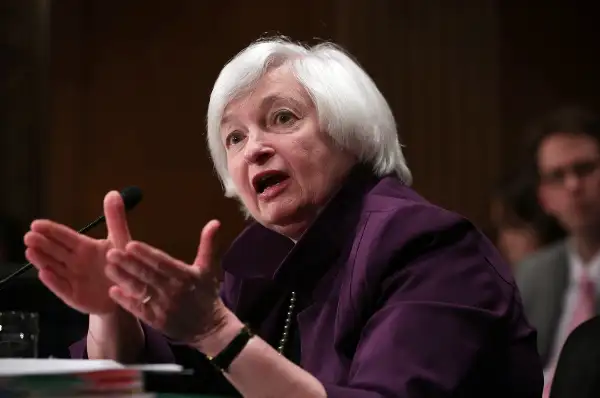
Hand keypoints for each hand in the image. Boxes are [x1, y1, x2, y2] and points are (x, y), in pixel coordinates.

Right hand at [24, 191, 132, 313]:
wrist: (131, 293)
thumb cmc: (123, 265)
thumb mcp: (121, 240)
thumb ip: (116, 219)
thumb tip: (113, 193)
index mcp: (85, 247)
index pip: (65, 237)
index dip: (51, 230)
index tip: (36, 224)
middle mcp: (76, 262)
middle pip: (56, 251)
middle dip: (42, 243)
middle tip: (29, 236)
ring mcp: (74, 279)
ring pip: (55, 267)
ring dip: (42, 260)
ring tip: (30, 251)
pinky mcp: (75, 296)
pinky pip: (63, 288)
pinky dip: (54, 282)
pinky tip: (44, 273)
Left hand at [105, 219, 229, 344]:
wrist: (210, 327)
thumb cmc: (207, 294)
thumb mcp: (209, 268)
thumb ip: (208, 244)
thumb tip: (215, 222)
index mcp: (186, 276)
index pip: (163, 263)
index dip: (146, 254)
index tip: (130, 244)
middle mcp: (174, 291)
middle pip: (148, 276)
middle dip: (129, 264)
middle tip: (110, 252)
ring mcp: (164, 307)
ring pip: (141, 291)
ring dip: (124, 279)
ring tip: (108, 268)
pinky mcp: (157, 321)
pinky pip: (139, 309)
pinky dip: (126, 301)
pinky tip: (113, 291)